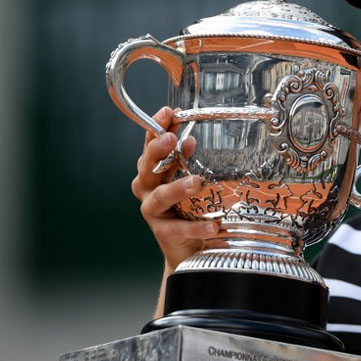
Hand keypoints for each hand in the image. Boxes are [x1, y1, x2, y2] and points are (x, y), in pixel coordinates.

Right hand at [131, 106, 217, 272]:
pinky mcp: (162, 232)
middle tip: (172, 139)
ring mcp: (152, 210)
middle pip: (147, 165)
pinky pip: (177, 228)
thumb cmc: (189, 206)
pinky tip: (213, 225)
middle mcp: (147, 187)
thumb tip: (196, 137)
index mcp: (153, 169)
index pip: (151, 143)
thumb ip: (190, 161)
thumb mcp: (190, 178)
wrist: (186, 247)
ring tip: (196, 182)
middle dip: (158, 151)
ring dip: (177, 187)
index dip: (157, 127)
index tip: (168, 112)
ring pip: (160, 196)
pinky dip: (195, 227)